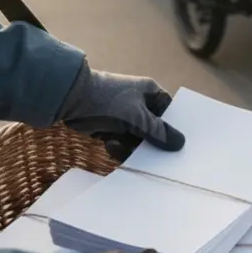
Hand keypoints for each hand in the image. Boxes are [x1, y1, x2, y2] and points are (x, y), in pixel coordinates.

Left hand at [58, 68, 184, 160]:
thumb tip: (181, 143)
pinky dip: (119, 148)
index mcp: (150, 93)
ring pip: (139, 140)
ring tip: (119, 144)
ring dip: (131, 147)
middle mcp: (140, 104)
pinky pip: (124, 144)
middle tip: (153, 159)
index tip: (178, 147)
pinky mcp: (112, 128)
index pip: (170, 112)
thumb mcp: (137, 117)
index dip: (174, 128)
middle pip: (155, 130)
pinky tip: (109, 144)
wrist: (70, 99)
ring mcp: (125, 117)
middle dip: (151, 143)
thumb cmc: (108, 101)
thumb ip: (158, 132)